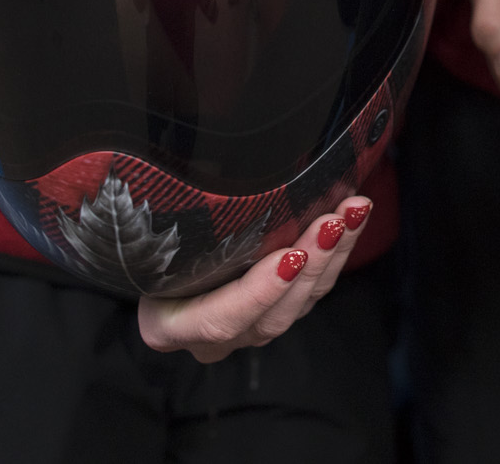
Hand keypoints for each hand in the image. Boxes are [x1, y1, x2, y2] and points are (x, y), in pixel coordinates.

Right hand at [137, 196, 371, 363]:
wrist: (154, 248)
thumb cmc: (146, 237)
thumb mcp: (151, 230)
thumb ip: (173, 216)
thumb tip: (202, 161)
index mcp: (168, 325)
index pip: (217, 321)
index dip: (257, 294)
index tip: (290, 257)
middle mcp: (211, 338)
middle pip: (272, 316)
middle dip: (310, 265)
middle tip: (333, 221)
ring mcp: (250, 328)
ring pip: (302, 303)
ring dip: (333, 254)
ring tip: (352, 210)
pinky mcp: (280, 310)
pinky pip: (315, 289)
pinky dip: (337, 251)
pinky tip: (353, 216)